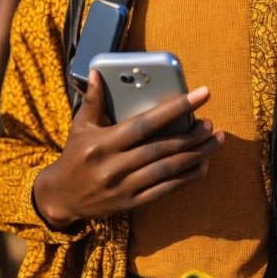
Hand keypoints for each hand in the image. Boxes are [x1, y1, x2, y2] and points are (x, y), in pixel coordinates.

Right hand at [34, 69, 223, 228]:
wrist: (61, 197)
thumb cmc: (74, 156)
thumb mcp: (80, 127)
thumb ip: (93, 101)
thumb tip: (96, 73)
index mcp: (102, 143)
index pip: (145, 124)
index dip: (175, 108)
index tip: (201, 95)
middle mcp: (114, 166)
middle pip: (161, 149)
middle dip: (191, 136)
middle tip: (210, 123)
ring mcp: (124, 187)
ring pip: (167, 171)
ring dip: (195, 155)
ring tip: (215, 141)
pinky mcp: (131, 203)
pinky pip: (165, 190)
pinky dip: (186, 178)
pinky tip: (202, 165)